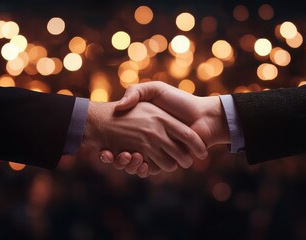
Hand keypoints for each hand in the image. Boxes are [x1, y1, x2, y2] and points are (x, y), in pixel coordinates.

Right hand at [79, 101, 207, 177]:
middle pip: (126, 153)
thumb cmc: (180, 101)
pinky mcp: (166, 161)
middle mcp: (150, 139)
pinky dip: (140, 168)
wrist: (204, 117)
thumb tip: (119, 106)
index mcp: (145, 125)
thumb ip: (136, 92)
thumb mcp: (155, 90)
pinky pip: (148, 169)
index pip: (121, 136)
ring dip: (127, 163)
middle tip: (106, 153)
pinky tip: (135, 160)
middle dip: (117, 156)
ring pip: (135, 163)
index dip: (109, 142)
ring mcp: (158, 151)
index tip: (100, 142)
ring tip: (122, 155)